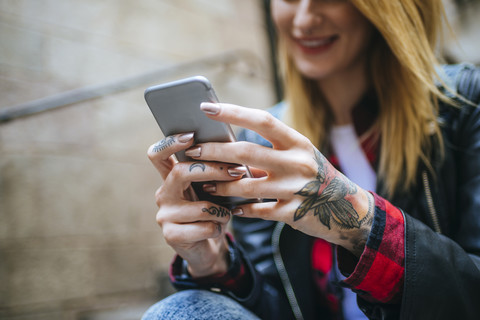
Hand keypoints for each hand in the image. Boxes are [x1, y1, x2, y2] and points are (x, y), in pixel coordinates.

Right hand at [147, 132, 245, 276]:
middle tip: (237, 171)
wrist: (208, 248)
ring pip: (200, 206)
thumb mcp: (215, 189)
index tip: (192, 135)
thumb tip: (238, 154)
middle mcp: (164, 193)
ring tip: (227, 213)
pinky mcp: (171, 235)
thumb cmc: (213, 211)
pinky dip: (217, 228)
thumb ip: (217, 172)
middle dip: (213, 170)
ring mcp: (164, 215)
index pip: (159, 153)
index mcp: (171, 177)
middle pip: (181, 171)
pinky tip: (216, 229)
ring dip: (222, 210)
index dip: (171, 142)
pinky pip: (203, 227)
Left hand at [187, 102, 374, 255]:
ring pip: (246, 186)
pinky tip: (230, 207)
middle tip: (193, 151)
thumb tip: (226, 143)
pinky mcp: (293, 213)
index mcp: (298, 142)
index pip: (261, 120)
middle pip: (246, 153)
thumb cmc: (312, 174)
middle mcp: (298, 162)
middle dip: (214, 152)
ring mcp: (296, 189)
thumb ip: (268, 150)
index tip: (206, 108)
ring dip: (221, 185)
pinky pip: (258, 211)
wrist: (346, 208)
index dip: (233, 112)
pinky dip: (241, 209)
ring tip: (206, 182)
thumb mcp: (298, 155)